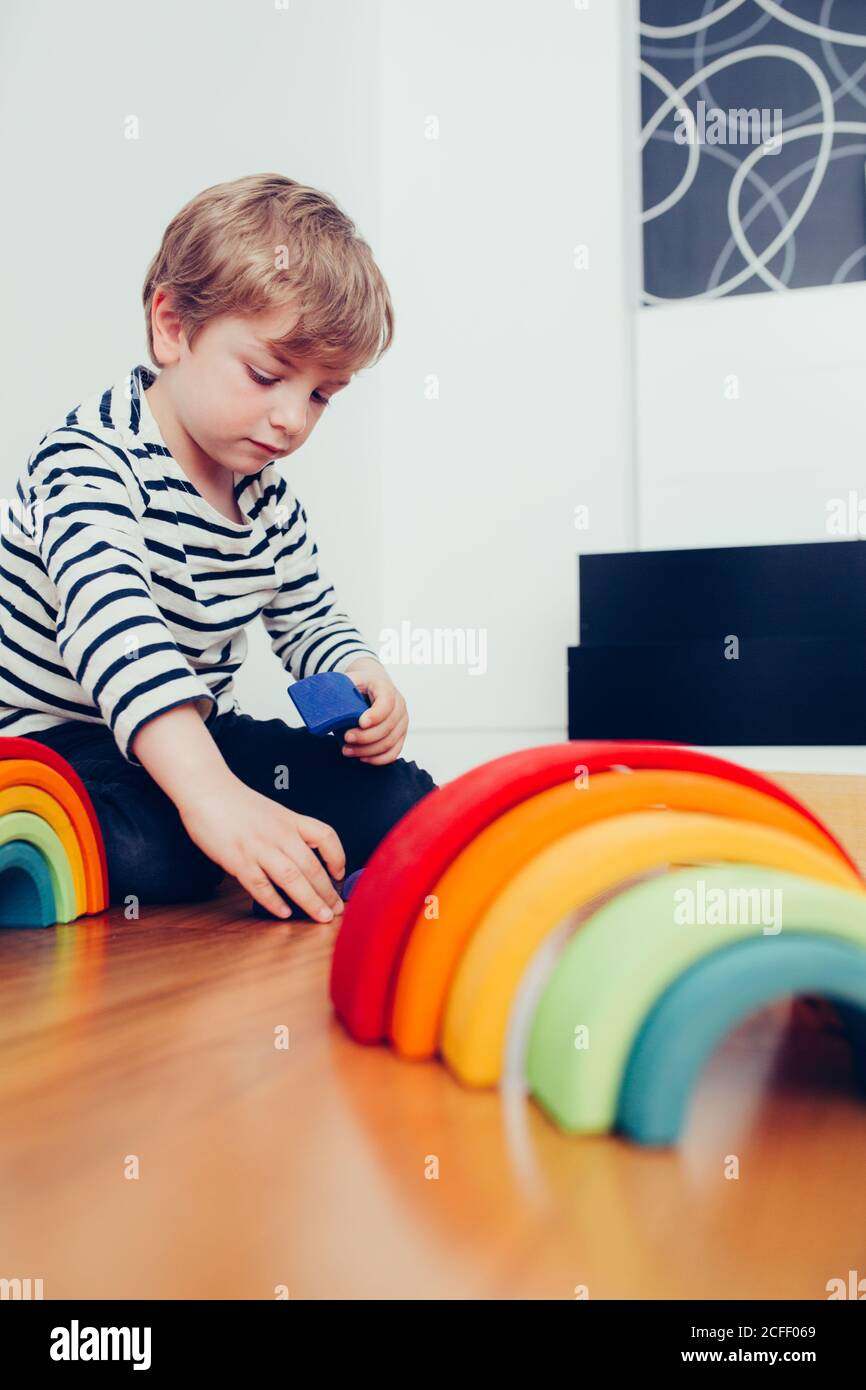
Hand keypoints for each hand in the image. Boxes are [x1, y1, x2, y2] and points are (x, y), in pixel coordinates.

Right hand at [178, 773, 345, 921]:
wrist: (207, 789)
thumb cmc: (237, 804)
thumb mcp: (272, 813)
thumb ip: (288, 833)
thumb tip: (302, 859)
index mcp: (290, 820)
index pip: (326, 837)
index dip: (338, 857)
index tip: (340, 875)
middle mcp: (280, 834)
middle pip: (312, 866)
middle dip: (328, 892)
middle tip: (337, 911)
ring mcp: (259, 847)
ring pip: (292, 878)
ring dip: (310, 900)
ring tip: (321, 917)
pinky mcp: (238, 859)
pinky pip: (260, 885)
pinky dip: (273, 901)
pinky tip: (284, 913)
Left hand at [342, 659, 408, 764]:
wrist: (372, 686)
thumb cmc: (358, 685)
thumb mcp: (348, 680)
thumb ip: (337, 689)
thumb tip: (319, 704)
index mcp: (385, 687)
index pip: (387, 702)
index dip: (375, 715)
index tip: (360, 723)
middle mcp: (399, 705)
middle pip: (388, 726)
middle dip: (366, 737)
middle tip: (346, 738)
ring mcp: (402, 721)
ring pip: (390, 742)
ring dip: (368, 750)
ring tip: (347, 750)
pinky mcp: (400, 735)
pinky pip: (394, 752)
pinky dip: (378, 759)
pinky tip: (362, 758)